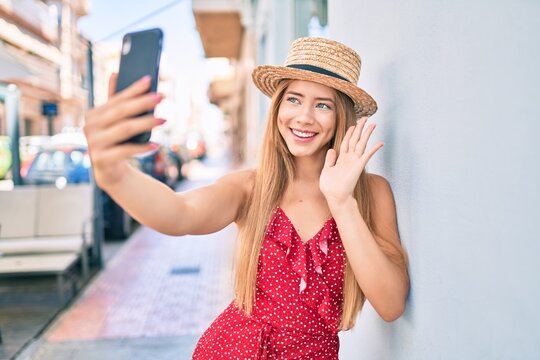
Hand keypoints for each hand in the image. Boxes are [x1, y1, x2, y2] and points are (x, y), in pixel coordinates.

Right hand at [83, 74, 164, 188]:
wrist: (110, 171)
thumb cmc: (116, 141)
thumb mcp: (115, 121)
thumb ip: (114, 100)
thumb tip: (114, 72)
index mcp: (94, 114)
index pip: (117, 98)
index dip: (134, 89)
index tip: (150, 80)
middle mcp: (90, 127)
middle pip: (121, 112)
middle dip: (143, 103)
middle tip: (161, 96)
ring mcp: (93, 143)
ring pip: (124, 129)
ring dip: (146, 123)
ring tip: (163, 119)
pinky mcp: (101, 159)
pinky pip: (125, 151)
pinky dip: (141, 148)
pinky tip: (156, 145)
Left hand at [319, 117, 382, 205]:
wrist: (335, 197)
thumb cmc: (330, 186)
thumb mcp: (326, 170)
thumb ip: (330, 160)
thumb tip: (332, 149)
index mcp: (341, 159)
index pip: (346, 142)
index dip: (349, 133)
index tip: (353, 125)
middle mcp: (349, 158)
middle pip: (355, 139)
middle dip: (360, 128)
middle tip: (365, 118)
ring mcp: (354, 162)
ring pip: (361, 144)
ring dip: (367, 134)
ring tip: (373, 124)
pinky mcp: (358, 166)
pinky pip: (366, 155)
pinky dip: (373, 149)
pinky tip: (380, 143)